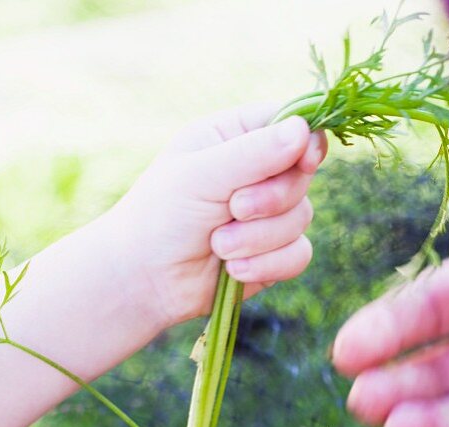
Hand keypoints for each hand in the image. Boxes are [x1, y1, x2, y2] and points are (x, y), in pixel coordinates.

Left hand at [107, 103, 325, 329]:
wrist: (143, 280)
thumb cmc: (159, 216)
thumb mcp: (201, 175)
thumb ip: (253, 153)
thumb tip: (302, 132)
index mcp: (236, 137)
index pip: (291, 123)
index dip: (305, 141)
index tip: (303, 160)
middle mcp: (257, 172)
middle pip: (302, 175)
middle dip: (270, 200)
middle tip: (233, 209)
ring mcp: (267, 216)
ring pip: (302, 218)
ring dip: (259, 238)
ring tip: (218, 246)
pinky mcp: (271, 255)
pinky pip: (298, 255)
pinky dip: (268, 265)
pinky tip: (233, 271)